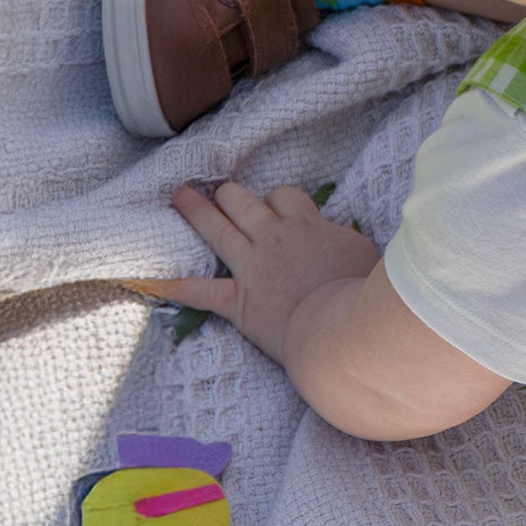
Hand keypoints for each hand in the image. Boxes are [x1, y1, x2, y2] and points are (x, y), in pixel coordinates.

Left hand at [131, 182, 379, 364]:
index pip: (286, 197)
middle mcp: (276, 239)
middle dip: (230, 195)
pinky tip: (151, 281)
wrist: (346, 333)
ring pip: (218, 228)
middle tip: (221, 192)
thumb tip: (361, 243)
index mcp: (310, 227)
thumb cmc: (368, 297)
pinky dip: (175, 286)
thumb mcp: (373, 260)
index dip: (278, 200)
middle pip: (244, 201)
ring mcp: (254, 268)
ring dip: (197, 210)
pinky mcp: (240, 302)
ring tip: (180, 196)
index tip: (277, 206)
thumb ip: (356, 246)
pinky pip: (201, 291)